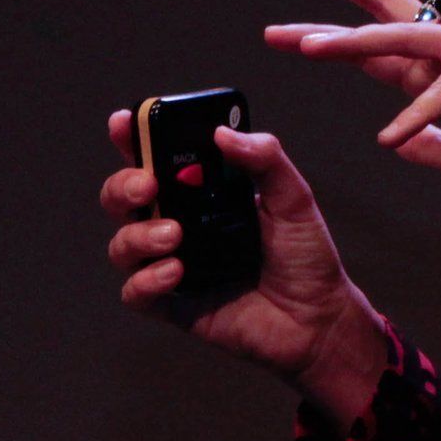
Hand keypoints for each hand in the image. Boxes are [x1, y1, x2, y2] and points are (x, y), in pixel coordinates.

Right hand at [99, 108, 373, 379]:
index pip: (157, 156)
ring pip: (123, 243)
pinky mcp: (174, 304)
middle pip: (124, 196)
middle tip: (148, 185)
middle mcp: (180, 222)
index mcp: (204, 190)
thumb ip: (265, 160)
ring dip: (138, 234)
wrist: (318, 319)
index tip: (125, 122)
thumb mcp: (294, 199)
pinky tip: (176, 272)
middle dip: (123, 184)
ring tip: (176, 235)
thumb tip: (223, 133)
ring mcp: (173, 263)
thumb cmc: (305, 255)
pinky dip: (145, 280)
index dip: (134, 138)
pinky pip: (135, 292)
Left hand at [265, 0, 440, 188]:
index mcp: (440, 73)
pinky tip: (389, 137)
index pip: (375, 51)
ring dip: (351, 42)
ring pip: (399, 39)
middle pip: (381, 8)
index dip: (331, 41)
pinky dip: (415, 114)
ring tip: (305, 46)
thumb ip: (432, 150)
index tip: (285, 36)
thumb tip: (396, 144)